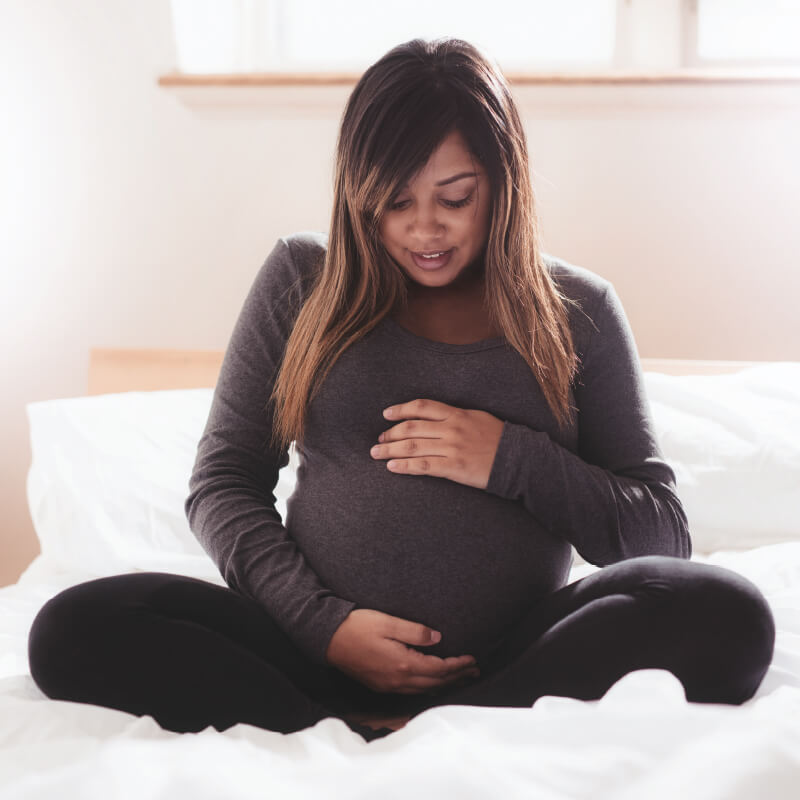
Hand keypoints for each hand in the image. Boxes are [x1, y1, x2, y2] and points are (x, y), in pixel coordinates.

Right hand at [325, 608, 480, 693]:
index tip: (472, 660)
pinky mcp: (380, 685)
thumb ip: (415, 631)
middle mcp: (397, 680)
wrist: (328, 638)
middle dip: (456, 677)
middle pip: (435, 683)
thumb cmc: (357, 626)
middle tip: (474, 671)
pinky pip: (411, 691)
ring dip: (444, 684)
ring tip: (459, 678)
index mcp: (402, 664)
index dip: (458, 665)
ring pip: (424, 690)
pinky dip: (428, 687)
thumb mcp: (388, 622)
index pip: (439, 669)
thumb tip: (438, 638)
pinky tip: (432, 683)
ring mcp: (388, 685)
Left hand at [370, 399, 504, 489]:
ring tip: (376, 454)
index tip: (386, 414)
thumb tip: (435, 417)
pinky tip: (392, 468)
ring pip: (413, 446)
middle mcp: (451, 428)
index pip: (422, 407)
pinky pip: (423, 466)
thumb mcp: (478, 417)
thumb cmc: (499, 438)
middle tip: (378, 441)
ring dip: (391, 450)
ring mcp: (452, 447)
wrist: (518, 459)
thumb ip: (456, 416)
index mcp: (456, 414)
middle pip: (412, 428)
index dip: (401, 409)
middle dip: (390, 433)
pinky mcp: (454, 467)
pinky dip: (405, 466)